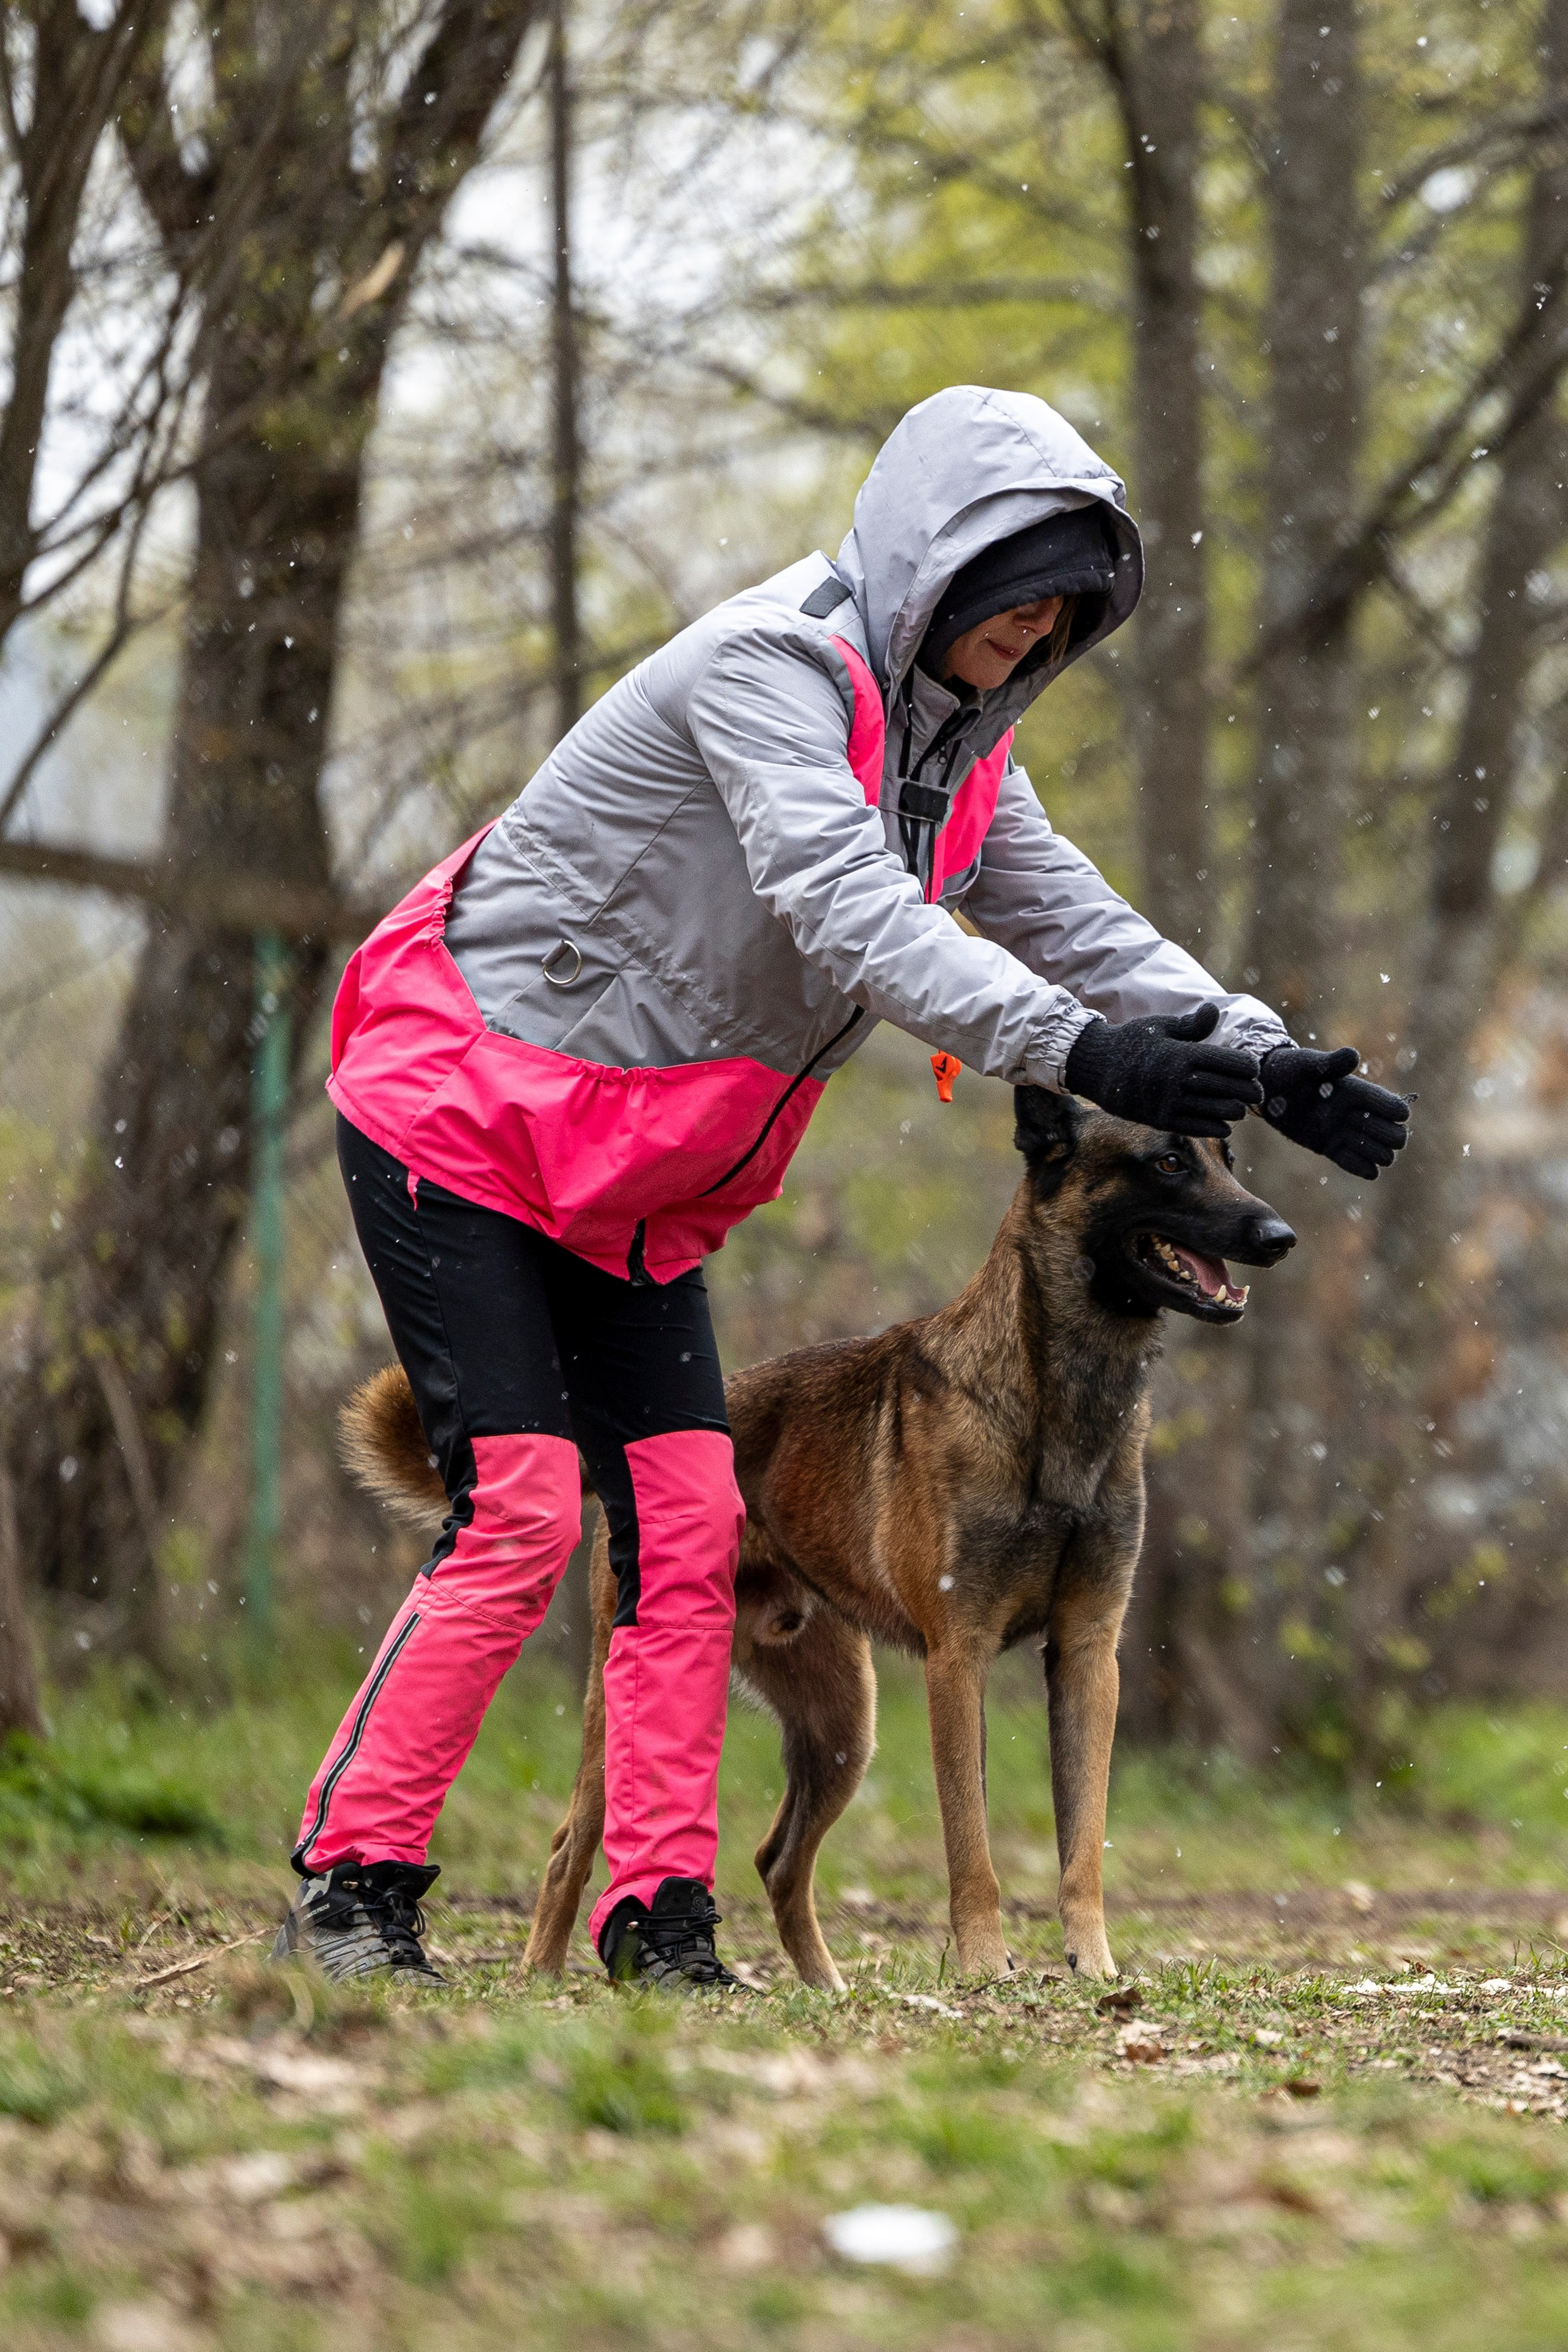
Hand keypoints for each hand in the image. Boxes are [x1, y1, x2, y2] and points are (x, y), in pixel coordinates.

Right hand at [1063, 1004, 1263, 1136]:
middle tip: (1257, 1092)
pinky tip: (1225, 1124)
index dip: (1249, 1067)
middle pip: (1229, 1088)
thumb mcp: (1161, 1026)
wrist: (1096, 1067)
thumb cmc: (1133, 1042)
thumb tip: (1215, 1010)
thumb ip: (1192, 1025)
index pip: (1231, 1062)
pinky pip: (1197, 1128)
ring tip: (1240, 1107)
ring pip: (1217, 1110)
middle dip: (1249, 1091)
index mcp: (1183, 1053)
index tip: (1253, 1068)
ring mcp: (1169, 1102)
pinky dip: (1216, 1127)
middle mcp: (1177, 1079)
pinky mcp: (1160, 1120)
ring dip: (1235, 1110)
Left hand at [1260, 1044, 1410, 1177]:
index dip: (1396, 1112)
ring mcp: (1345, 1134)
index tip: (1391, 1113)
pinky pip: (1359, 1166)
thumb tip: (1354, 1055)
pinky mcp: (1330, 1148)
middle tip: (1363, 1130)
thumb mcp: (1309, 1064)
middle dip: (1390, 1137)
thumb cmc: (1290, 1070)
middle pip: (1395, 1135)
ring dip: (1376, 1153)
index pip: (1392, 1107)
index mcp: (1358, 1093)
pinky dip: (1363, 1168)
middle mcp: (1356, 1115)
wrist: (1268, 1087)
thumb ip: (1331, 1063)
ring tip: (1350, 1143)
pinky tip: (1354, 1161)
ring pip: (1382, 1154)